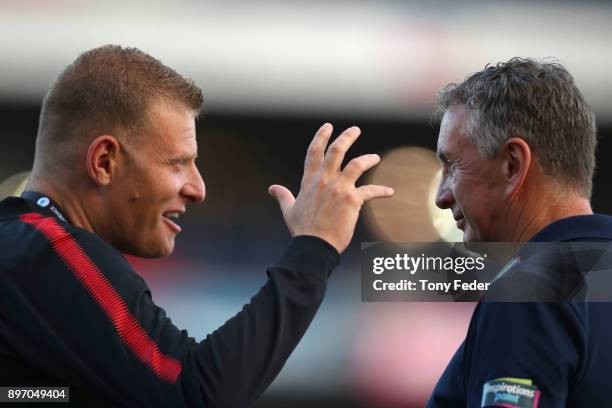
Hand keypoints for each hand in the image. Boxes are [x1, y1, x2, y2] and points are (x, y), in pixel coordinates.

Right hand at [268, 123, 393, 253]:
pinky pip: (370, 191)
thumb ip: (283, 195)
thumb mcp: (289, 210)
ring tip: (376, 158)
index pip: (314, 152)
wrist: (314, 246)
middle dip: (347, 136)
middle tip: (355, 129)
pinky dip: (382, 191)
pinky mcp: (352, 200)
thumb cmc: (302, 230)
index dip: (321, 136)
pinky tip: (389, 192)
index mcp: (309, 180)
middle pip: (336, 150)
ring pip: (357, 164)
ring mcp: (339, 189)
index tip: (328, 126)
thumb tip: (272, 188)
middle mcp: (324, 180)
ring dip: (368, 158)